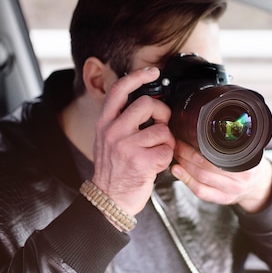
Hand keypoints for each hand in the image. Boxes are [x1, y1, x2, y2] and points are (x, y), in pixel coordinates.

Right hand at [92, 67, 174, 214]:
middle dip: (161, 113)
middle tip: (161, 126)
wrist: (108, 201)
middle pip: (147, 104)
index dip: (137, 76)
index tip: (153, 72)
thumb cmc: (114, 170)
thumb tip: (147, 104)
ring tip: (157, 152)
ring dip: (166, 141)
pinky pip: (166, 150)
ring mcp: (125, 146)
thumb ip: (121, 121)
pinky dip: (166, 158)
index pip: (119, 89)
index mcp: (105, 123)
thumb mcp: (107, 140)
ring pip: (161, 129)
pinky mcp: (140, 161)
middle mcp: (112, 131)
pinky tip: (156, 165)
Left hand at [170, 141, 271, 212]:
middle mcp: (239, 179)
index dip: (195, 146)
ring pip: (201, 178)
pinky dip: (186, 180)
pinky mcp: (222, 199)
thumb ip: (231, 142)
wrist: (258, 185)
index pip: (215, 154)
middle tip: (177, 144)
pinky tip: (178, 172)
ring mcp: (230, 191)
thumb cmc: (248, 165)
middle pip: (205, 166)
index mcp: (245, 164)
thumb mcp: (246, 150)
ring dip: (184, 165)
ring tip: (177, 155)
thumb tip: (204, 126)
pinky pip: (201, 191)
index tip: (184, 137)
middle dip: (186, 154)